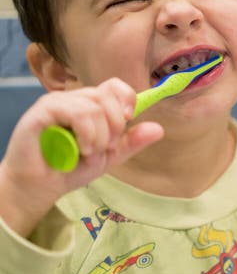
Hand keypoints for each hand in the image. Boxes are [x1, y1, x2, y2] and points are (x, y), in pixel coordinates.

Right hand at [0, 78, 163, 236]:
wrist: (40, 188)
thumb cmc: (70, 169)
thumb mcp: (109, 156)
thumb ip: (131, 142)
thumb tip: (159, 129)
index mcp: (90, 104)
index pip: (115, 86)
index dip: (127, 98)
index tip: (128, 119)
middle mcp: (73, 99)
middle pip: (108, 95)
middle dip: (115, 125)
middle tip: (105, 147)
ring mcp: (56, 103)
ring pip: (94, 106)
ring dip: (99, 135)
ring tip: (89, 152)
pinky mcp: (41, 112)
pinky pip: (76, 112)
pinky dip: (86, 133)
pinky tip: (81, 149)